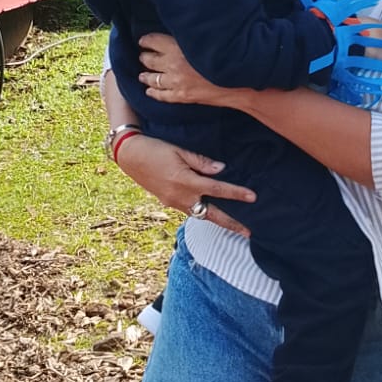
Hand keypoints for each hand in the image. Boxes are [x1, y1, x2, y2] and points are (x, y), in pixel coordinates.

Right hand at [116, 132, 254, 236]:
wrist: (129, 156)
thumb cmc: (155, 149)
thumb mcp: (179, 150)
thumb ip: (201, 161)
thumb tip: (221, 169)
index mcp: (185, 181)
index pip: (217, 189)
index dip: (236, 193)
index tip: (252, 197)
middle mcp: (180, 196)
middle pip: (211, 214)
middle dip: (231, 224)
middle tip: (248, 232)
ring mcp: (173, 202)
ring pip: (201, 215)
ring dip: (218, 221)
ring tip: (235, 226)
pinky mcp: (169, 203)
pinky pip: (190, 211)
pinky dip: (203, 213)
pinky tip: (212, 213)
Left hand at [139, 33, 241, 108]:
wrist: (238, 82)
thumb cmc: (226, 57)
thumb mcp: (207, 40)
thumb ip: (191, 36)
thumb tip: (182, 32)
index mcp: (178, 46)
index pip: (153, 41)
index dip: (146, 40)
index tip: (143, 41)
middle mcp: (173, 64)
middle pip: (150, 60)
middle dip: (145, 57)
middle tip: (143, 56)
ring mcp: (176, 82)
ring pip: (152, 78)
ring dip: (145, 75)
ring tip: (142, 74)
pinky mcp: (181, 96)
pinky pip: (161, 95)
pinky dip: (153, 92)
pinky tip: (149, 91)